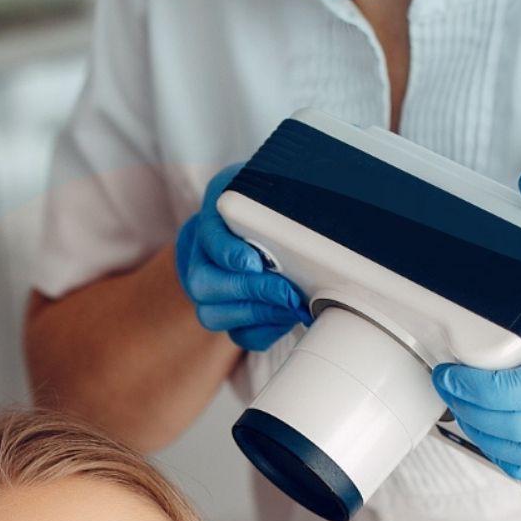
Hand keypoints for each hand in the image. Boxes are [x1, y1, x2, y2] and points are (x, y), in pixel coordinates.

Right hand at [175, 163, 313, 351]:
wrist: (264, 226)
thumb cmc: (272, 206)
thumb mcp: (275, 186)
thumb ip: (286, 189)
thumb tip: (319, 200)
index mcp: (212, 219)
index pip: (208, 237)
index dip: (228, 253)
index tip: (254, 261)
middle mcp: (201, 257)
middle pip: (203, 285)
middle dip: (249, 291)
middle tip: (286, 290)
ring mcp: (210, 291)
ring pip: (213, 315)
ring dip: (258, 314)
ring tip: (293, 305)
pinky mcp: (229, 315)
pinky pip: (239, 335)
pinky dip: (265, 330)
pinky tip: (288, 318)